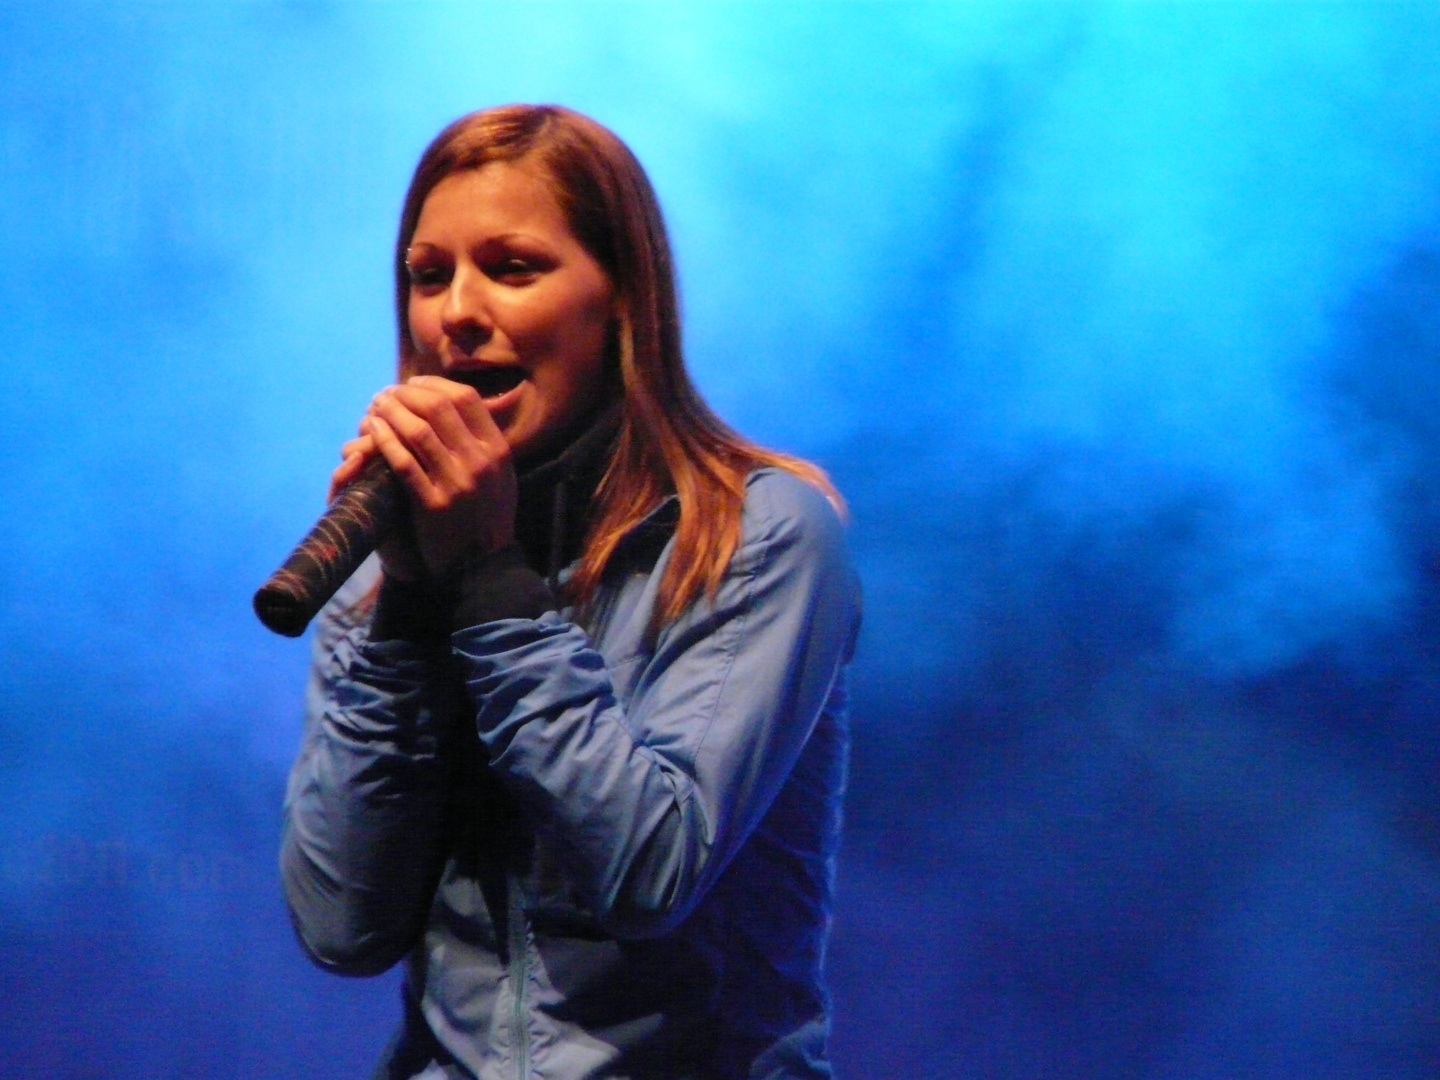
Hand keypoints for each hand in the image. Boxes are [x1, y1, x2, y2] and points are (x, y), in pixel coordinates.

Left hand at [330, 375, 516, 581]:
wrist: (483, 566)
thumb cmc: (488, 517)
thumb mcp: (501, 475)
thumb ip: (484, 442)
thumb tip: (456, 404)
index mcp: (497, 450)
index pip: (466, 398)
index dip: (435, 385)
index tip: (413, 384)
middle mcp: (480, 462)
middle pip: (438, 408)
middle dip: (406, 394)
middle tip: (387, 394)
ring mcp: (457, 483)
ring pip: (418, 431)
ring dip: (391, 412)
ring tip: (375, 406)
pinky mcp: (433, 504)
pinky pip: (404, 463)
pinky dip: (385, 441)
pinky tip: (372, 431)